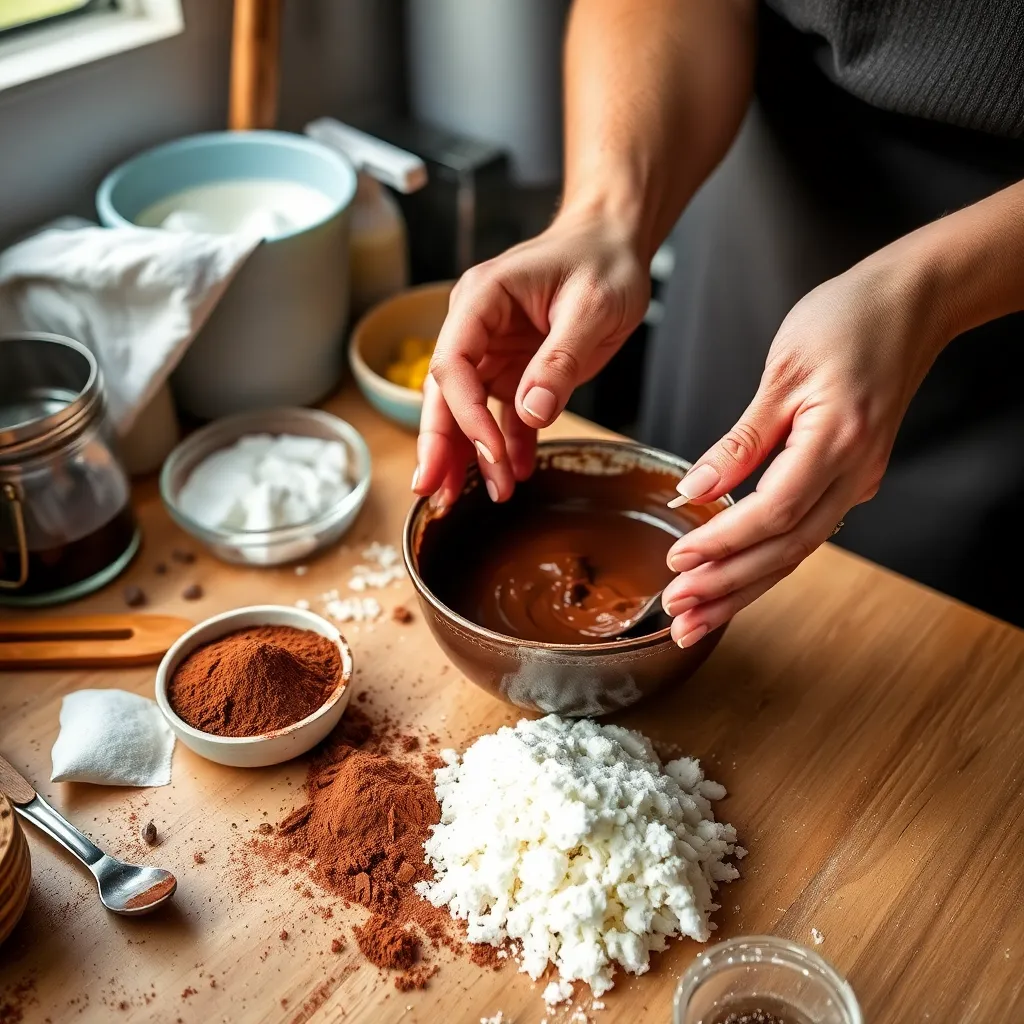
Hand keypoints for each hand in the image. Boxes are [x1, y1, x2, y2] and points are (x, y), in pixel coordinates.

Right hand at [413, 207, 649, 506]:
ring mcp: (493, 350)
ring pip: (467, 410)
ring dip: (470, 454)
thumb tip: (531, 412)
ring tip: (473, 497)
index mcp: (483, 299)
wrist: (615, 242)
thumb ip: (561, 358)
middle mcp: (478, 327)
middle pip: (446, 393)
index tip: (489, 453)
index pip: (453, 364)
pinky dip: (509, 444)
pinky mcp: (515, 369)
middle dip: (442, 446)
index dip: (465, 415)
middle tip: (436, 494)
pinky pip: (505, 414)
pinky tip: (517, 473)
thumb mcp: (593, 306)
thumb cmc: (603, 259)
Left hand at [661, 255, 946, 645]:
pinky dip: (765, 562)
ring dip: (744, 589)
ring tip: (696, 620)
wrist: (911, 305)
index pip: (773, 512)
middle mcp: (854, 472)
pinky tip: (732, 582)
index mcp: (837, 440)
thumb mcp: (782, 371)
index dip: (723, 542)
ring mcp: (857, 481)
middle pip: (787, 550)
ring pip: (797, 552)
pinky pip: (804, 532)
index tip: (679, 560)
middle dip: (729, 588)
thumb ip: (741, 439)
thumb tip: (696, 490)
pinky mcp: (850, 480)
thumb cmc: (847, 320)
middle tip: (678, 614)